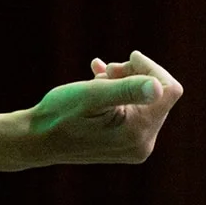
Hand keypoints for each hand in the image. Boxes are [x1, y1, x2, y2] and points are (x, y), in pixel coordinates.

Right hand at [26, 50, 183, 165]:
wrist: (36, 140)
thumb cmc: (60, 114)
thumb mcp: (92, 95)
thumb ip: (126, 90)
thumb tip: (158, 87)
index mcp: (139, 131)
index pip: (169, 89)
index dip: (150, 68)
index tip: (126, 58)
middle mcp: (143, 143)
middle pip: (158, 96)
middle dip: (135, 76)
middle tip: (106, 69)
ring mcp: (135, 146)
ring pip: (146, 102)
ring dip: (125, 83)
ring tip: (98, 78)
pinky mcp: (127, 145)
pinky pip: (135, 113)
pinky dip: (120, 96)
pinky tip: (99, 82)